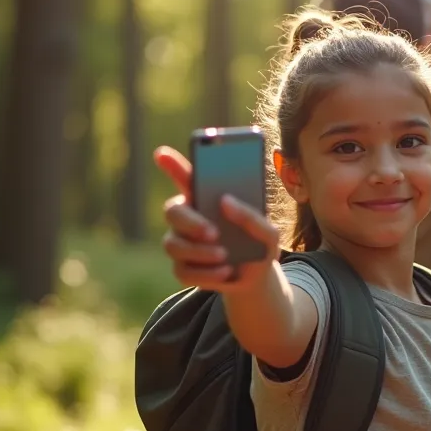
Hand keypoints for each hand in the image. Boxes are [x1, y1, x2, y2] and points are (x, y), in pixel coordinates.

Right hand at [155, 146, 279, 292]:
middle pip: (172, 211)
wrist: (256, 277)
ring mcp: (181, 243)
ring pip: (173, 244)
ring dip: (199, 252)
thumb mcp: (269, 233)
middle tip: (213, 232)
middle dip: (190, 222)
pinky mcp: (183, 268)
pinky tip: (224, 272)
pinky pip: (183, 271)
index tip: (161, 154)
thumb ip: (253, 216)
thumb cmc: (259, 245)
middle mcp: (189, 217)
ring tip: (224, 256)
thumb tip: (226, 202)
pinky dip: (205, 273)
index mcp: (207, 199)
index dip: (171, 165)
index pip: (185, 177)